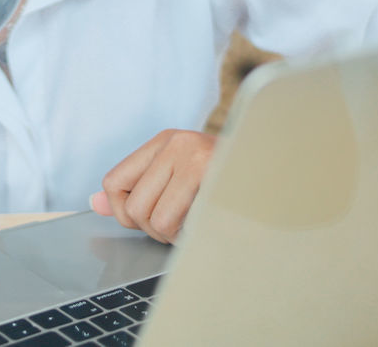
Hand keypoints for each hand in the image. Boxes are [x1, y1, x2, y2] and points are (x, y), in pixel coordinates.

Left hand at [90, 129, 216, 243]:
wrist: (283, 174)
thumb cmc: (228, 180)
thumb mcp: (180, 175)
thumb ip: (136, 188)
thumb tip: (94, 203)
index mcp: (165, 141)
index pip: (114, 182)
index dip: (123, 212)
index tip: (149, 217)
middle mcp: (178, 143)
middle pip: (135, 207)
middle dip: (154, 230)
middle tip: (179, 227)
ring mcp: (196, 158)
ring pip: (158, 221)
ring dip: (176, 236)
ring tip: (195, 225)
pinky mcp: (214, 178)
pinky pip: (186, 225)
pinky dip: (193, 236)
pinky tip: (208, 225)